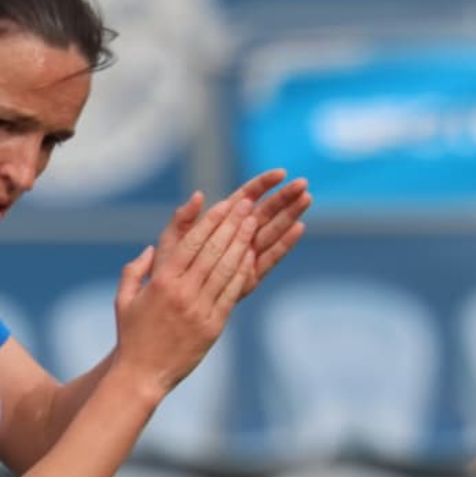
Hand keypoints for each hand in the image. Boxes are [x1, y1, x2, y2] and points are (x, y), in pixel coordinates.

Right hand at [115, 196, 256, 393]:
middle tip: (248, 205)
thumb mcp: (124, 300)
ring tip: (255, 223)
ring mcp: (199, 309)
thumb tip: (150, 250)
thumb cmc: (131, 336)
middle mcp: (182, 293)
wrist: (142, 374)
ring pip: (226, 268)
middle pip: (213, 251)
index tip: (226, 204)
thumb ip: (134, 271)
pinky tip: (252, 256)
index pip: (191, 244)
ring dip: (242, 243)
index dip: (211, 222)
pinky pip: (231, 292)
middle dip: (232, 225)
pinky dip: (243, 272)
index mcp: (160, 283)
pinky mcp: (213, 325)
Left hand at [156, 169, 310, 298]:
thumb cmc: (168, 269)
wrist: (171, 303)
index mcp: (219, 222)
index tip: (281, 173)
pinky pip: (270, 258)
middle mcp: (235, 237)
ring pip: (272, 231)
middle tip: (302, 183)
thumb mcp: (171, 242)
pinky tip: (298, 228)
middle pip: (264, 212)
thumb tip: (198, 195)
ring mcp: (245, 255)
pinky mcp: (250, 275)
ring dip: (289, 215)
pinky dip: (284, 244)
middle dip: (283, 197)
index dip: (263, 184)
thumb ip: (183, 219)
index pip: (245, 196)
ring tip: (306, 198)